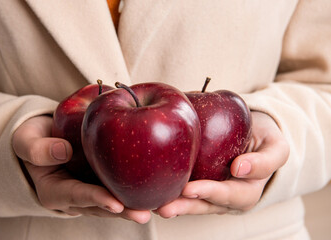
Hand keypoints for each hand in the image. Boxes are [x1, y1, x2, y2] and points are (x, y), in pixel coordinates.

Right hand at [12, 115, 150, 223]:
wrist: (43, 138)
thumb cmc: (33, 139)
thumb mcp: (25, 141)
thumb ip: (37, 149)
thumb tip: (64, 151)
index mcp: (55, 191)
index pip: (77, 196)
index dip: (96, 200)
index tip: (115, 204)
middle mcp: (75, 196)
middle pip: (100, 206)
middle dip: (123, 211)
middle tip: (145, 214)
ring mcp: (90, 190)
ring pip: (114, 200)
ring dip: (135, 204)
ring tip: (159, 206)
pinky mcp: (101, 180)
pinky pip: (118, 186)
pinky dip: (136, 188)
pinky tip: (157, 186)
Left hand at [155, 111, 288, 217]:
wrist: (253, 132)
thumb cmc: (265, 139)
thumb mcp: (277, 147)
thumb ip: (266, 159)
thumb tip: (238, 168)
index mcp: (247, 192)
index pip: (230, 195)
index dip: (211, 192)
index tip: (194, 188)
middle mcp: (227, 198)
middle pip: (206, 205)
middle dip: (187, 206)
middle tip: (168, 204)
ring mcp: (210, 193)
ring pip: (192, 202)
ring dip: (175, 204)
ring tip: (157, 205)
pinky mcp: (197, 184)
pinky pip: (184, 191)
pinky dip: (170, 192)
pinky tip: (153, 191)